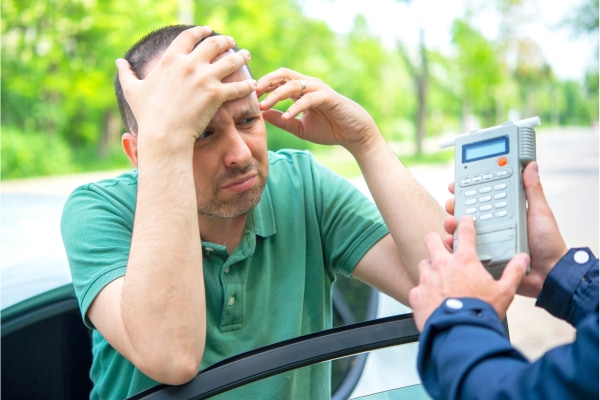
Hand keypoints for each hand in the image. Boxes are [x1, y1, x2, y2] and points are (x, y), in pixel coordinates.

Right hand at [116, 26, 255, 150]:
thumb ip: (127, 73)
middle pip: (213, 44)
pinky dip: (247, 84)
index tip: (207, 31)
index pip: (189, 37)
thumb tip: (119, 62)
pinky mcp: (217, 94)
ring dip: (240, 56)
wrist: (164, 135)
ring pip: (230, 61)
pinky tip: (253, 84)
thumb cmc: (148, 115)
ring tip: (246, 55)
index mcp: (171, 59)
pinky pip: (238, 86)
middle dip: (224, 41)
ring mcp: (205, 78)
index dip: (200, 32)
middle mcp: (190, 64)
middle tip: (231, 42)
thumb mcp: (133, 91)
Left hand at [256, 68, 380, 153]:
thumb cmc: (329, 129)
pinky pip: (308, 99)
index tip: (247, 97)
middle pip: (282, 75)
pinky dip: (295, 107)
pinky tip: (287, 117)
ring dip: (276, 94)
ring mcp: (319, 89)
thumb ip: (282, 120)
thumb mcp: (299, 127)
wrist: (354, 135)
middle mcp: (309, 85)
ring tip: (264, 106)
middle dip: (265, 82)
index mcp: (301, 91)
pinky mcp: (328, 97)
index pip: (277, 81)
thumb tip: (263, 115)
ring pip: (292, 84)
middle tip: (251, 94)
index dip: (262, 87)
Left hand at [409, 217, 528, 331]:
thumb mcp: (504, 292)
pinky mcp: (416, 294)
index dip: (465, 223)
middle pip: (431, 239)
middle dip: (435, 240)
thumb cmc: (481, 312)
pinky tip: (431, 300)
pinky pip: (417, 288)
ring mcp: (427, 278)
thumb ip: (514, 273)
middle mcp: (443, 265)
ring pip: (423, 264)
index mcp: (465, 261)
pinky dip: (424, 292)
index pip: (465, 233)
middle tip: (440, 247)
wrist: (460, 333)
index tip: (464, 220)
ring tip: (438, 280)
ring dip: (430, 269)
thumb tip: (523, 259)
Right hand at [441, 162, 567, 297]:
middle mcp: (493, 226)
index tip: (456, 184)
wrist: (549, 272)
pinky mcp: (484, 258)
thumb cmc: (548, 244)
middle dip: (454, 206)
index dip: (467, 190)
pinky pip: (465, 251)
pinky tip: (451, 242)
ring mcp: (487, 242)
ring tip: (451, 223)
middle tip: (451, 204)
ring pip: (462, 231)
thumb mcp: (540, 212)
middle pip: (466, 213)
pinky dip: (454, 247)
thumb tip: (531, 165)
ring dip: (452, 225)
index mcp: (504, 213)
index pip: (481, 197)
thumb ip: (533, 189)